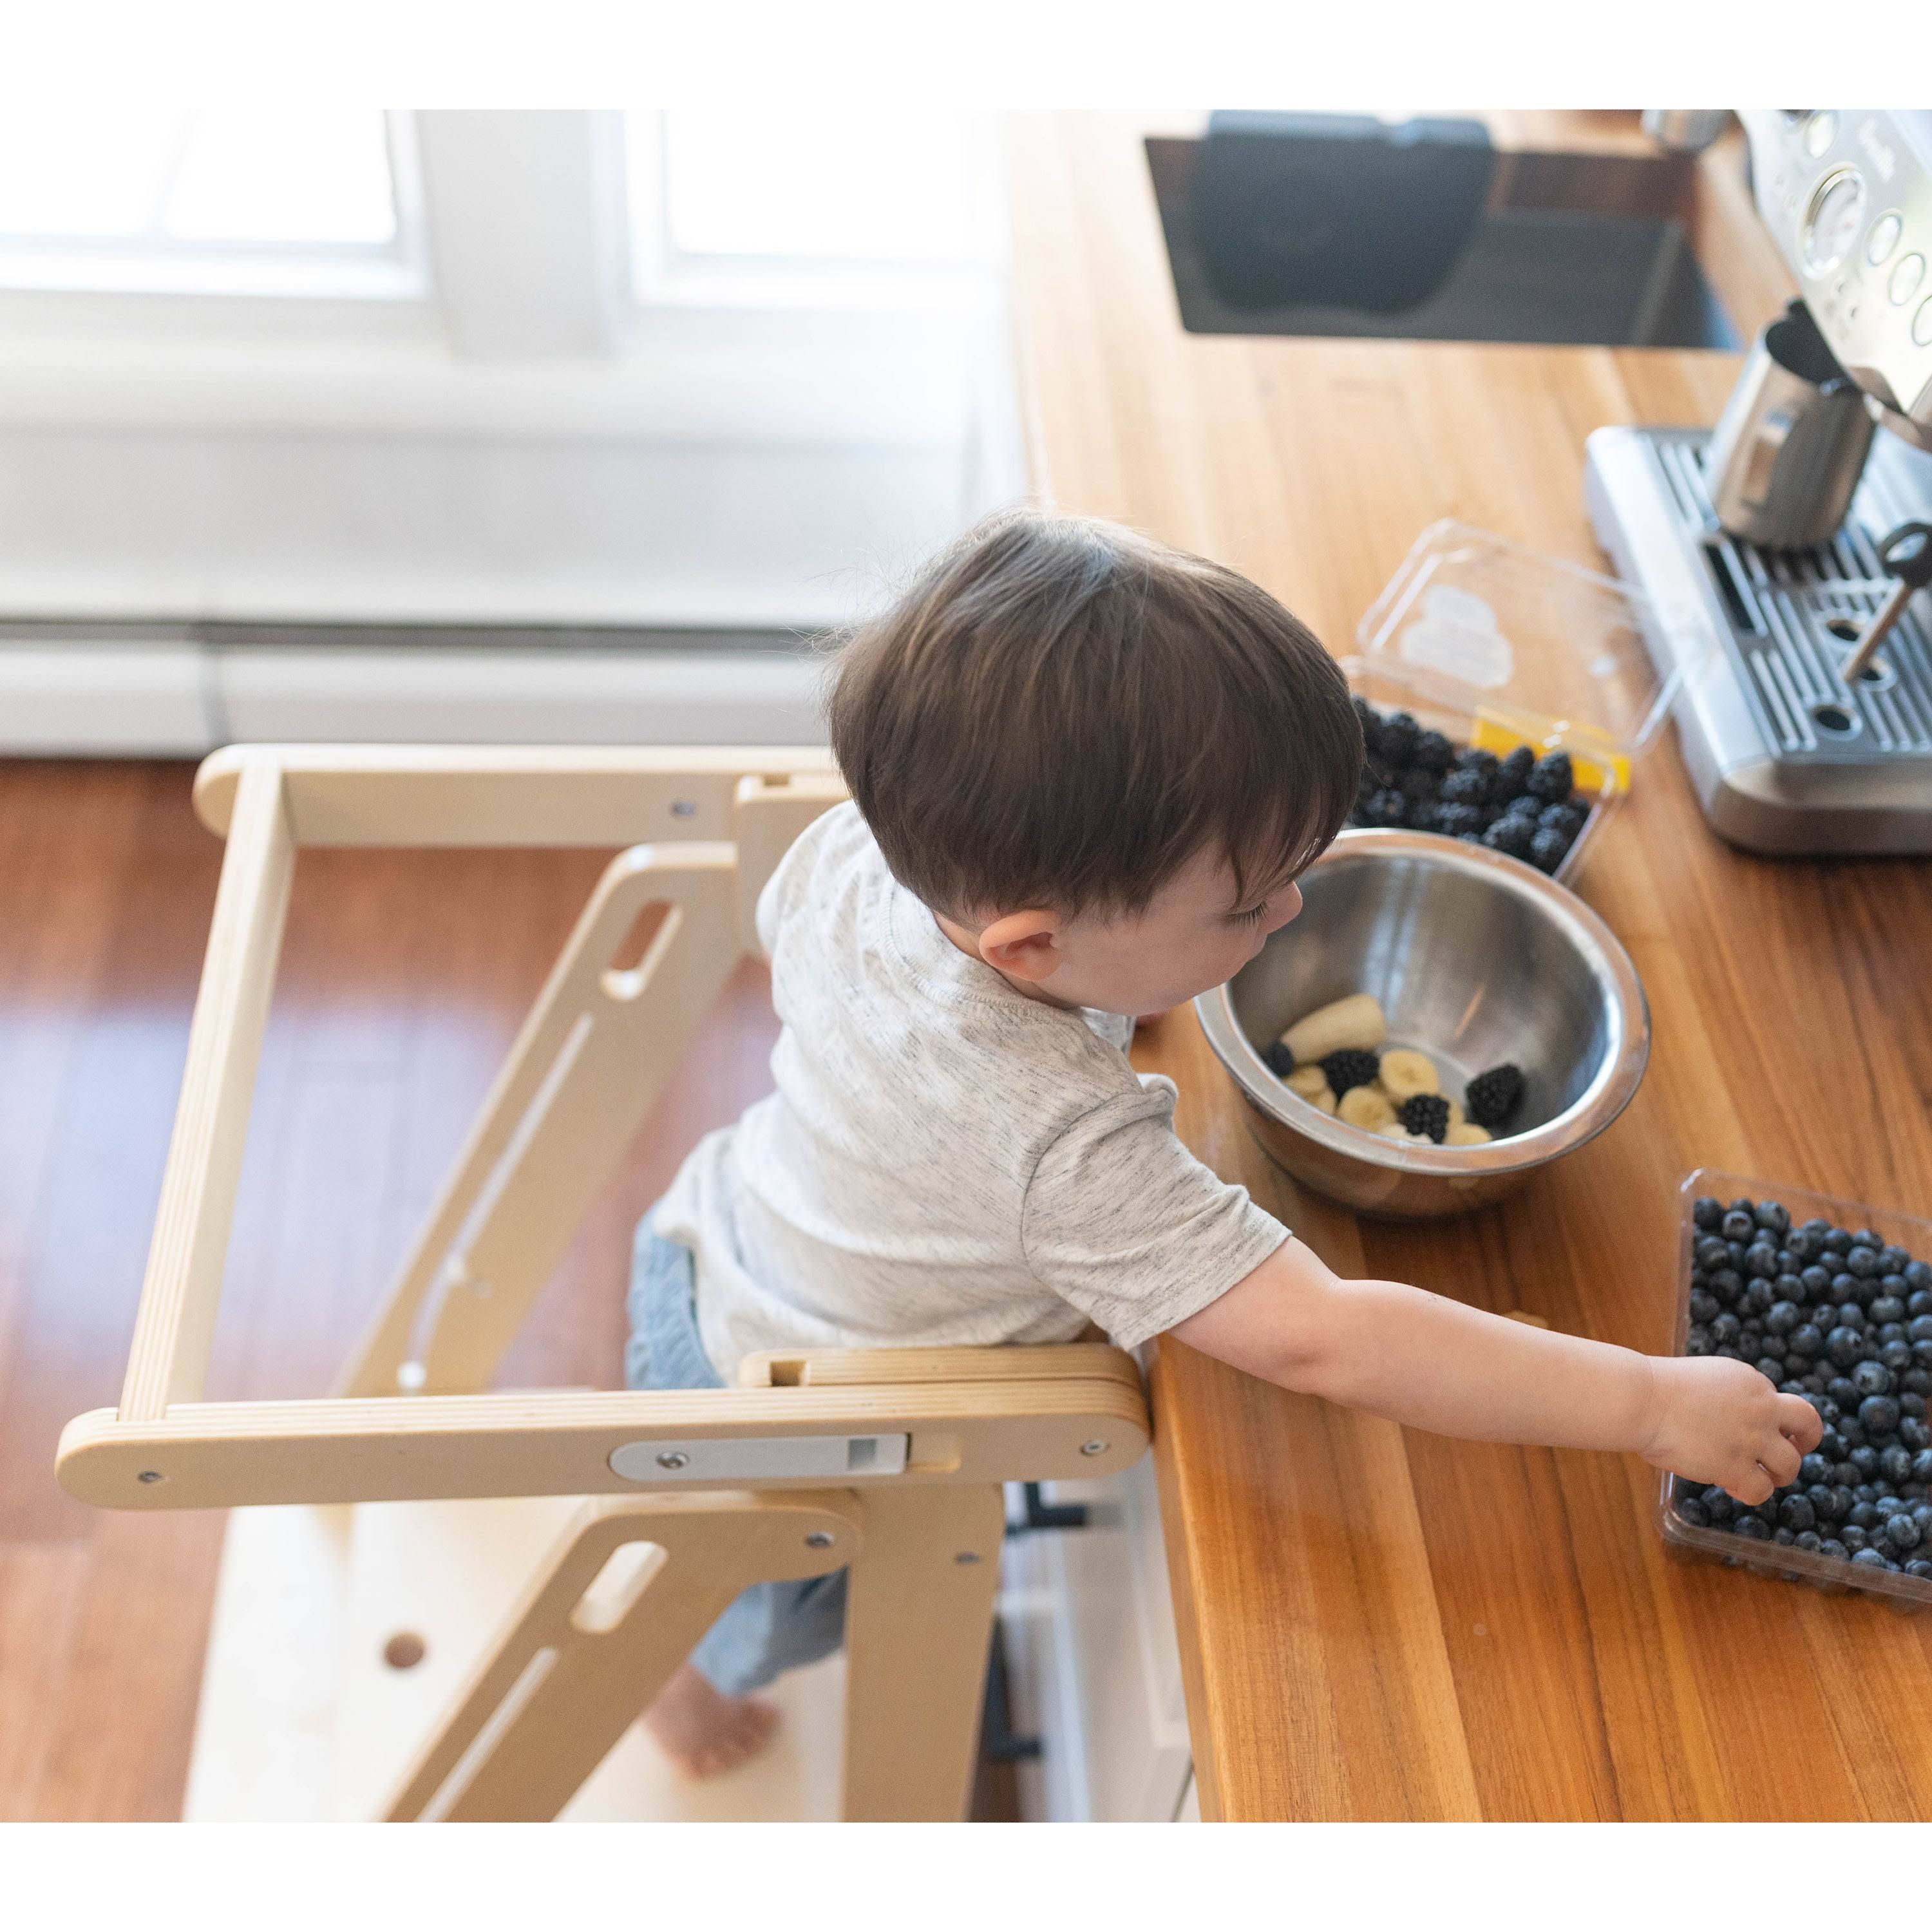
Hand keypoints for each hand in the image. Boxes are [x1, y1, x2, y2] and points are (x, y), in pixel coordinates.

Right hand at [1636, 1355, 1822, 1503]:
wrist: (1643, 1400)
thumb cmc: (1656, 1389)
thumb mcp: (1705, 1379)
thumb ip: (1726, 1397)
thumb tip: (1728, 1421)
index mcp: (1750, 1381)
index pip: (1778, 1403)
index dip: (1769, 1419)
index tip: (1754, 1430)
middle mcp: (1761, 1407)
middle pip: (1808, 1423)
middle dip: (1806, 1440)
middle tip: (1793, 1451)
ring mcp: (1752, 1439)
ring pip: (1790, 1464)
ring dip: (1778, 1474)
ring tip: (1759, 1478)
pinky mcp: (1736, 1466)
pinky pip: (1761, 1490)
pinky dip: (1750, 1493)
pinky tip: (1731, 1487)